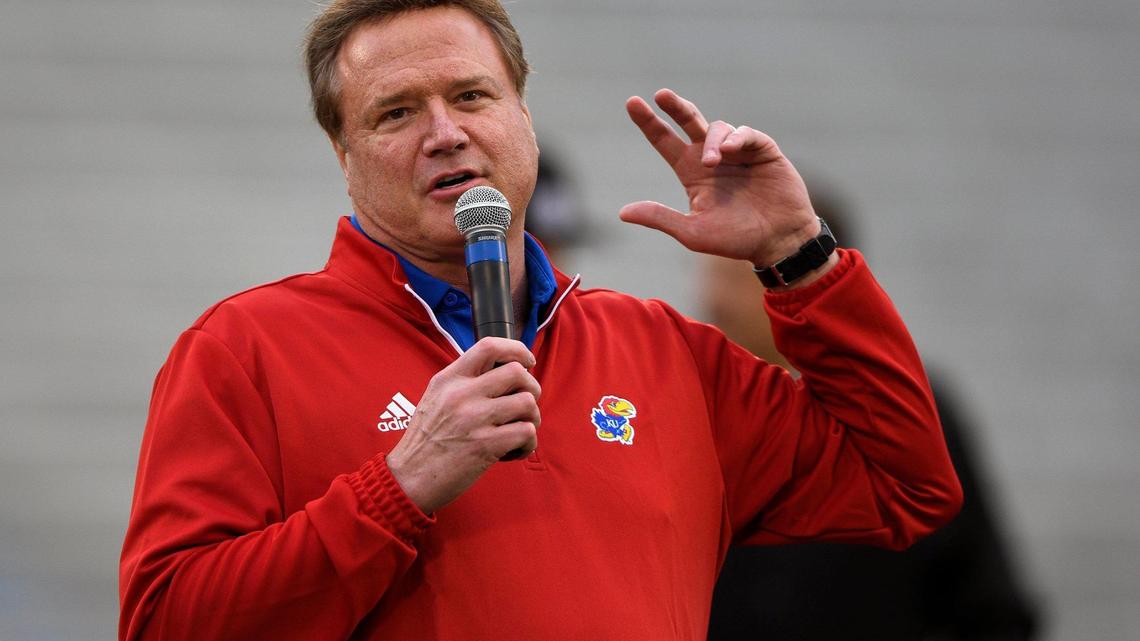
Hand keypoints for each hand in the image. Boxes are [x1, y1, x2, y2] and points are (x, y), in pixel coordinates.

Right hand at [385, 337, 539, 513]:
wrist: (408, 479)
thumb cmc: (425, 442)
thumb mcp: (435, 399)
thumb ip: (463, 382)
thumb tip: (503, 371)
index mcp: (448, 379)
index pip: (488, 345)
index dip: (517, 349)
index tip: (527, 361)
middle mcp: (461, 394)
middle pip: (517, 373)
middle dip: (532, 388)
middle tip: (525, 406)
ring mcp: (474, 419)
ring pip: (527, 402)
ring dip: (532, 418)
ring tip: (519, 431)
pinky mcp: (485, 446)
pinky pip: (527, 432)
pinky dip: (528, 444)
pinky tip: (514, 451)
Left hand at [621, 89, 828, 270]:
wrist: (777, 242)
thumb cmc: (735, 240)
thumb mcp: (692, 232)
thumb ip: (660, 218)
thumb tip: (622, 213)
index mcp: (691, 172)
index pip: (664, 141)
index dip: (649, 123)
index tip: (632, 103)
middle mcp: (711, 157)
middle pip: (688, 121)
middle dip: (675, 107)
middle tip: (661, 95)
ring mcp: (737, 152)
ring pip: (717, 128)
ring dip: (712, 141)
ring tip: (712, 162)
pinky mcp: (762, 150)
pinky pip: (745, 134)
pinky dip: (735, 138)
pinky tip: (729, 150)